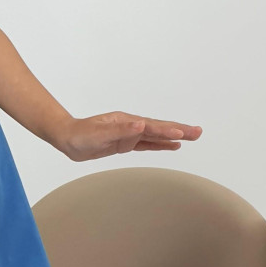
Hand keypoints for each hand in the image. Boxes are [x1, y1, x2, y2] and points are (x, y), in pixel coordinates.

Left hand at [57, 112, 201, 162]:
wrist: (67, 138)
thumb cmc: (80, 134)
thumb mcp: (99, 133)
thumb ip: (120, 129)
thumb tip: (141, 124)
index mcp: (126, 121)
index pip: (151, 126)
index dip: (167, 130)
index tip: (183, 133)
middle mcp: (131, 125)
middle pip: (159, 128)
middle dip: (179, 130)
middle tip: (198, 132)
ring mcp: (129, 134)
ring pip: (156, 136)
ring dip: (174, 136)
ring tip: (192, 137)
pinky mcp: (125, 143)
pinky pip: (147, 144)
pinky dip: (161, 144)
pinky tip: (172, 145)